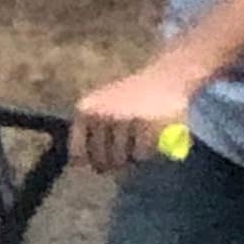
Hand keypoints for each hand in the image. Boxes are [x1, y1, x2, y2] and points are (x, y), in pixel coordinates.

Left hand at [71, 62, 196, 174]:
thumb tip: (80, 165)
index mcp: (85, 111)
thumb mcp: (103, 108)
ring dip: (132, 158)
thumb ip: (89, 133)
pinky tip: (152, 138)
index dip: (92, 162)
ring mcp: (122, 119)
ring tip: (140, 140)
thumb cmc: (132, 99)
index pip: (78, 154)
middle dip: (116, 162)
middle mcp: (100, 114)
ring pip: (121, 160)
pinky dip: (147, 153)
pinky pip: (140, 155)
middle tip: (128, 149)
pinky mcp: (144, 124)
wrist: (165, 78)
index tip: (103, 163)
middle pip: (102, 161)